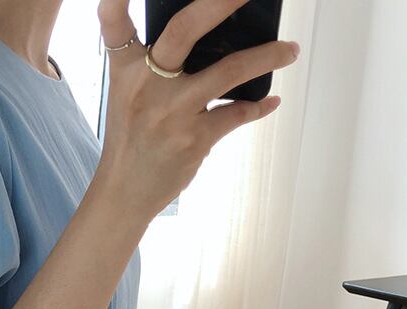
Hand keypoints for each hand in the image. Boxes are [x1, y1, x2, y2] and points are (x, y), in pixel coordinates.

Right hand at [95, 0, 299, 222]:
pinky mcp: (194, 139)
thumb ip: (154, 67)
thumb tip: (207, 40)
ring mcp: (173, 112)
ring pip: (229, 71)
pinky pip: (237, 114)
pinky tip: (270, 101)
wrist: (125, 193)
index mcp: (126, 71)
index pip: (115, 25)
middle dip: (220, 2)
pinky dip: (258, 107)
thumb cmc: (130, 142)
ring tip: (291, 50)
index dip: (116, 1)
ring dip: (267, 56)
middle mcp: (147, 86)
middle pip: (184, 30)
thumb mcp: (127, 97)